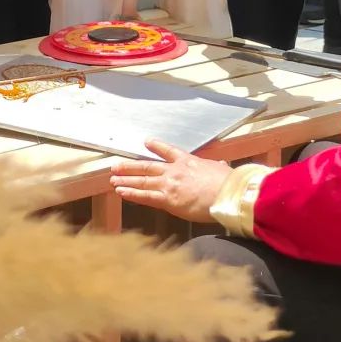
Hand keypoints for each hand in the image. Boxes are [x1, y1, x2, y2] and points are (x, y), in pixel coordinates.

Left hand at [111, 139, 232, 222]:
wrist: (227, 193)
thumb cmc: (227, 183)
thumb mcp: (221, 169)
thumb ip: (217, 167)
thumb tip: (222, 166)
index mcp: (188, 161)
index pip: (169, 151)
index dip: (156, 146)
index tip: (146, 141)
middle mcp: (175, 170)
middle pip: (148, 166)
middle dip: (130, 166)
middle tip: (116, 166)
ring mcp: (169, 184)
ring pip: (143, 181)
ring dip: (126, 179)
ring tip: (112, 179)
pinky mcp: (168, 199)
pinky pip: (145, 196)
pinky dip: (132, 193)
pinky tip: (121, 192)